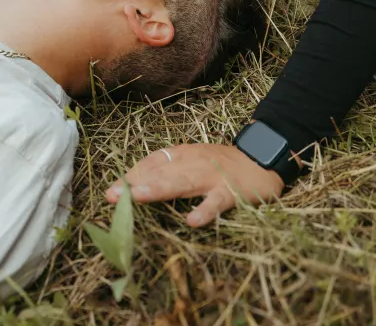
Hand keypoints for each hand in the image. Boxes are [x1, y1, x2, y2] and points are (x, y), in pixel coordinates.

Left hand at [106, 143, 283, 227]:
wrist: (264, 158)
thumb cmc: (222, 165)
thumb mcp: (193, 161)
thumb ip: (169, 171)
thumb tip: (137, 187)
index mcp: (183, 154)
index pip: (152, 162)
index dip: (132, 175)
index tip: (111, 190)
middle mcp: (194, 162)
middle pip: (161, 172)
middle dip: (135, 183)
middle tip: (111, 195)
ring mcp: (213, 176)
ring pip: (183, 182)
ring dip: (159, 189)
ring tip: (138, 197)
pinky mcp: (232, 191)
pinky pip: (217, 202)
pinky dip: (205, 210)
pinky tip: (193, 221)